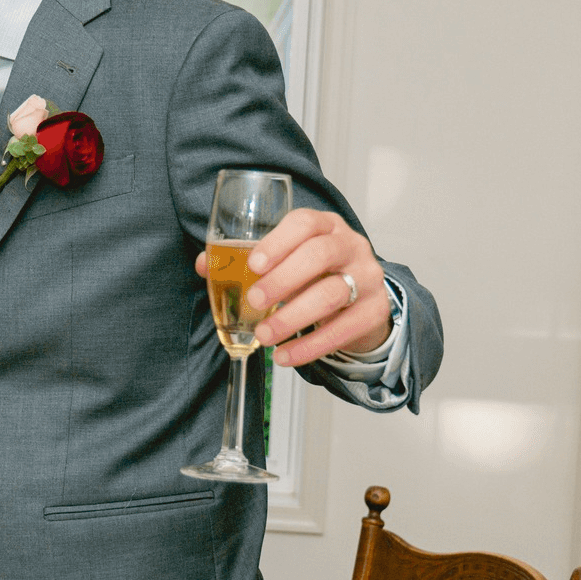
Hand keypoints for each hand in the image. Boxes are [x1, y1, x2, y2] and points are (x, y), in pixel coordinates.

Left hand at [194, 208, 389, 367]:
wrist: (361, 299)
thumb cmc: (315, 274)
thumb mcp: (287, 260)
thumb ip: (248, 260)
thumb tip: (205, 264)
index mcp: (326, 226)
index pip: (305, 223)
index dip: (278, 241)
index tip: (254, 264)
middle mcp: (350, 246)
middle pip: (320, 255)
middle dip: (283, 279)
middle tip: (254, 301)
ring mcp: (368, 277)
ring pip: (331, 294)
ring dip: (293, 317)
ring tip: (264, 335)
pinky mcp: (375, 310)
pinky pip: (343, 330)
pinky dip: (310, 346)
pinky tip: (286, 356)